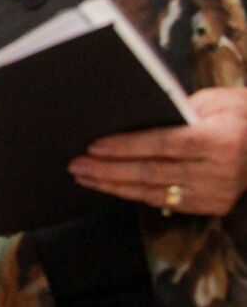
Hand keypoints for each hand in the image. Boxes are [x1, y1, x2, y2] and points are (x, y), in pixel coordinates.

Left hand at [70, 86, 246, 215]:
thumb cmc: (242, 115)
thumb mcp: (216, 101)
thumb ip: (180, 110)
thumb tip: (136, 117)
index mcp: (219, 140)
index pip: (162, 144)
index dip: (125, 147)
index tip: (94, 146)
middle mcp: (218, 170)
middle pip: (151, 172)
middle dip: (108, 169)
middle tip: (77, 164)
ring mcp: (216, 192)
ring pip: (153, 191)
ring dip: (114, 185)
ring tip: (86, 177)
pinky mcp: (213, 205)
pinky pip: (166, 201)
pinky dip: (136, 194)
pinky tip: (114, 188)